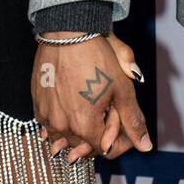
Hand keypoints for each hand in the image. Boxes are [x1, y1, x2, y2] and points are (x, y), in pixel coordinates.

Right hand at [32, 32, 151, 163]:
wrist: (67, 32)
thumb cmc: (96, 58)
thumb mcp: (122, 89)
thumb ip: (133, 121)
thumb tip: (145, 146)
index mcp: (85, 127)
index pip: (106, 151)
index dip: (120, 140)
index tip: (123, 124)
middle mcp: (62, 127)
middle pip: (85, 144)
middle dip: (99, 133)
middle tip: (108, 109)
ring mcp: (46, 116)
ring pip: (65, 136)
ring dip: (79, 128)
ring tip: (89, 106)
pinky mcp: (37, 103)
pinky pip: (49, 123)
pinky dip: (61, 120)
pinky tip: (70, 105)